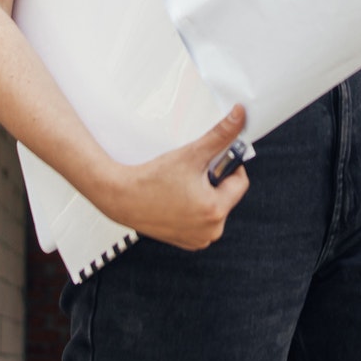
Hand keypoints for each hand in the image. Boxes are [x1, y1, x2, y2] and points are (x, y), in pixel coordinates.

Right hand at [95, 106, 250, 250]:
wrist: (120, 196)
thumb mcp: (191, 154)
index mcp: (215, 211)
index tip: (209, 160)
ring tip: (181, 186)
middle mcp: (210, 231)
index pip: (240, 181)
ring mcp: (198, 239)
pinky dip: (193, 208)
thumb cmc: (149, 180)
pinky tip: (176, 198)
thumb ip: (220, 135)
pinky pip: (200, 220)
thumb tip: (238, 118)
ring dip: (204, 194)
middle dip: (213, 180)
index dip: (226, 166)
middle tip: (191, 172)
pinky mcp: (187, 242)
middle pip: (226, 195)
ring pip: (213, 207)